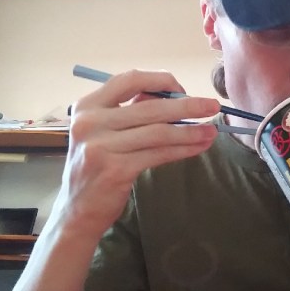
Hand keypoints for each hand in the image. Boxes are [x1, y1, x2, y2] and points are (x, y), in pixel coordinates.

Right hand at [56, 69, 219, 238]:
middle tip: (212, 106)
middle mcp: (90, 122)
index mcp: (87, 105)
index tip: (183, 89)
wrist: (77, 211)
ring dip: (191, 130)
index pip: (130, 80)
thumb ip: (130, 111)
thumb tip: (173, 96)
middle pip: (150, 106)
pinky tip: (198, 147)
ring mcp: (100, 146)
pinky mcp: (115, 170)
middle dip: (187, 105)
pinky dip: (183, 149)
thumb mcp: (104, 131)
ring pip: (159, 132)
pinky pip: (159, 154)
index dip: (160, 81)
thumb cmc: (97, 165)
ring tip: (212, 130)